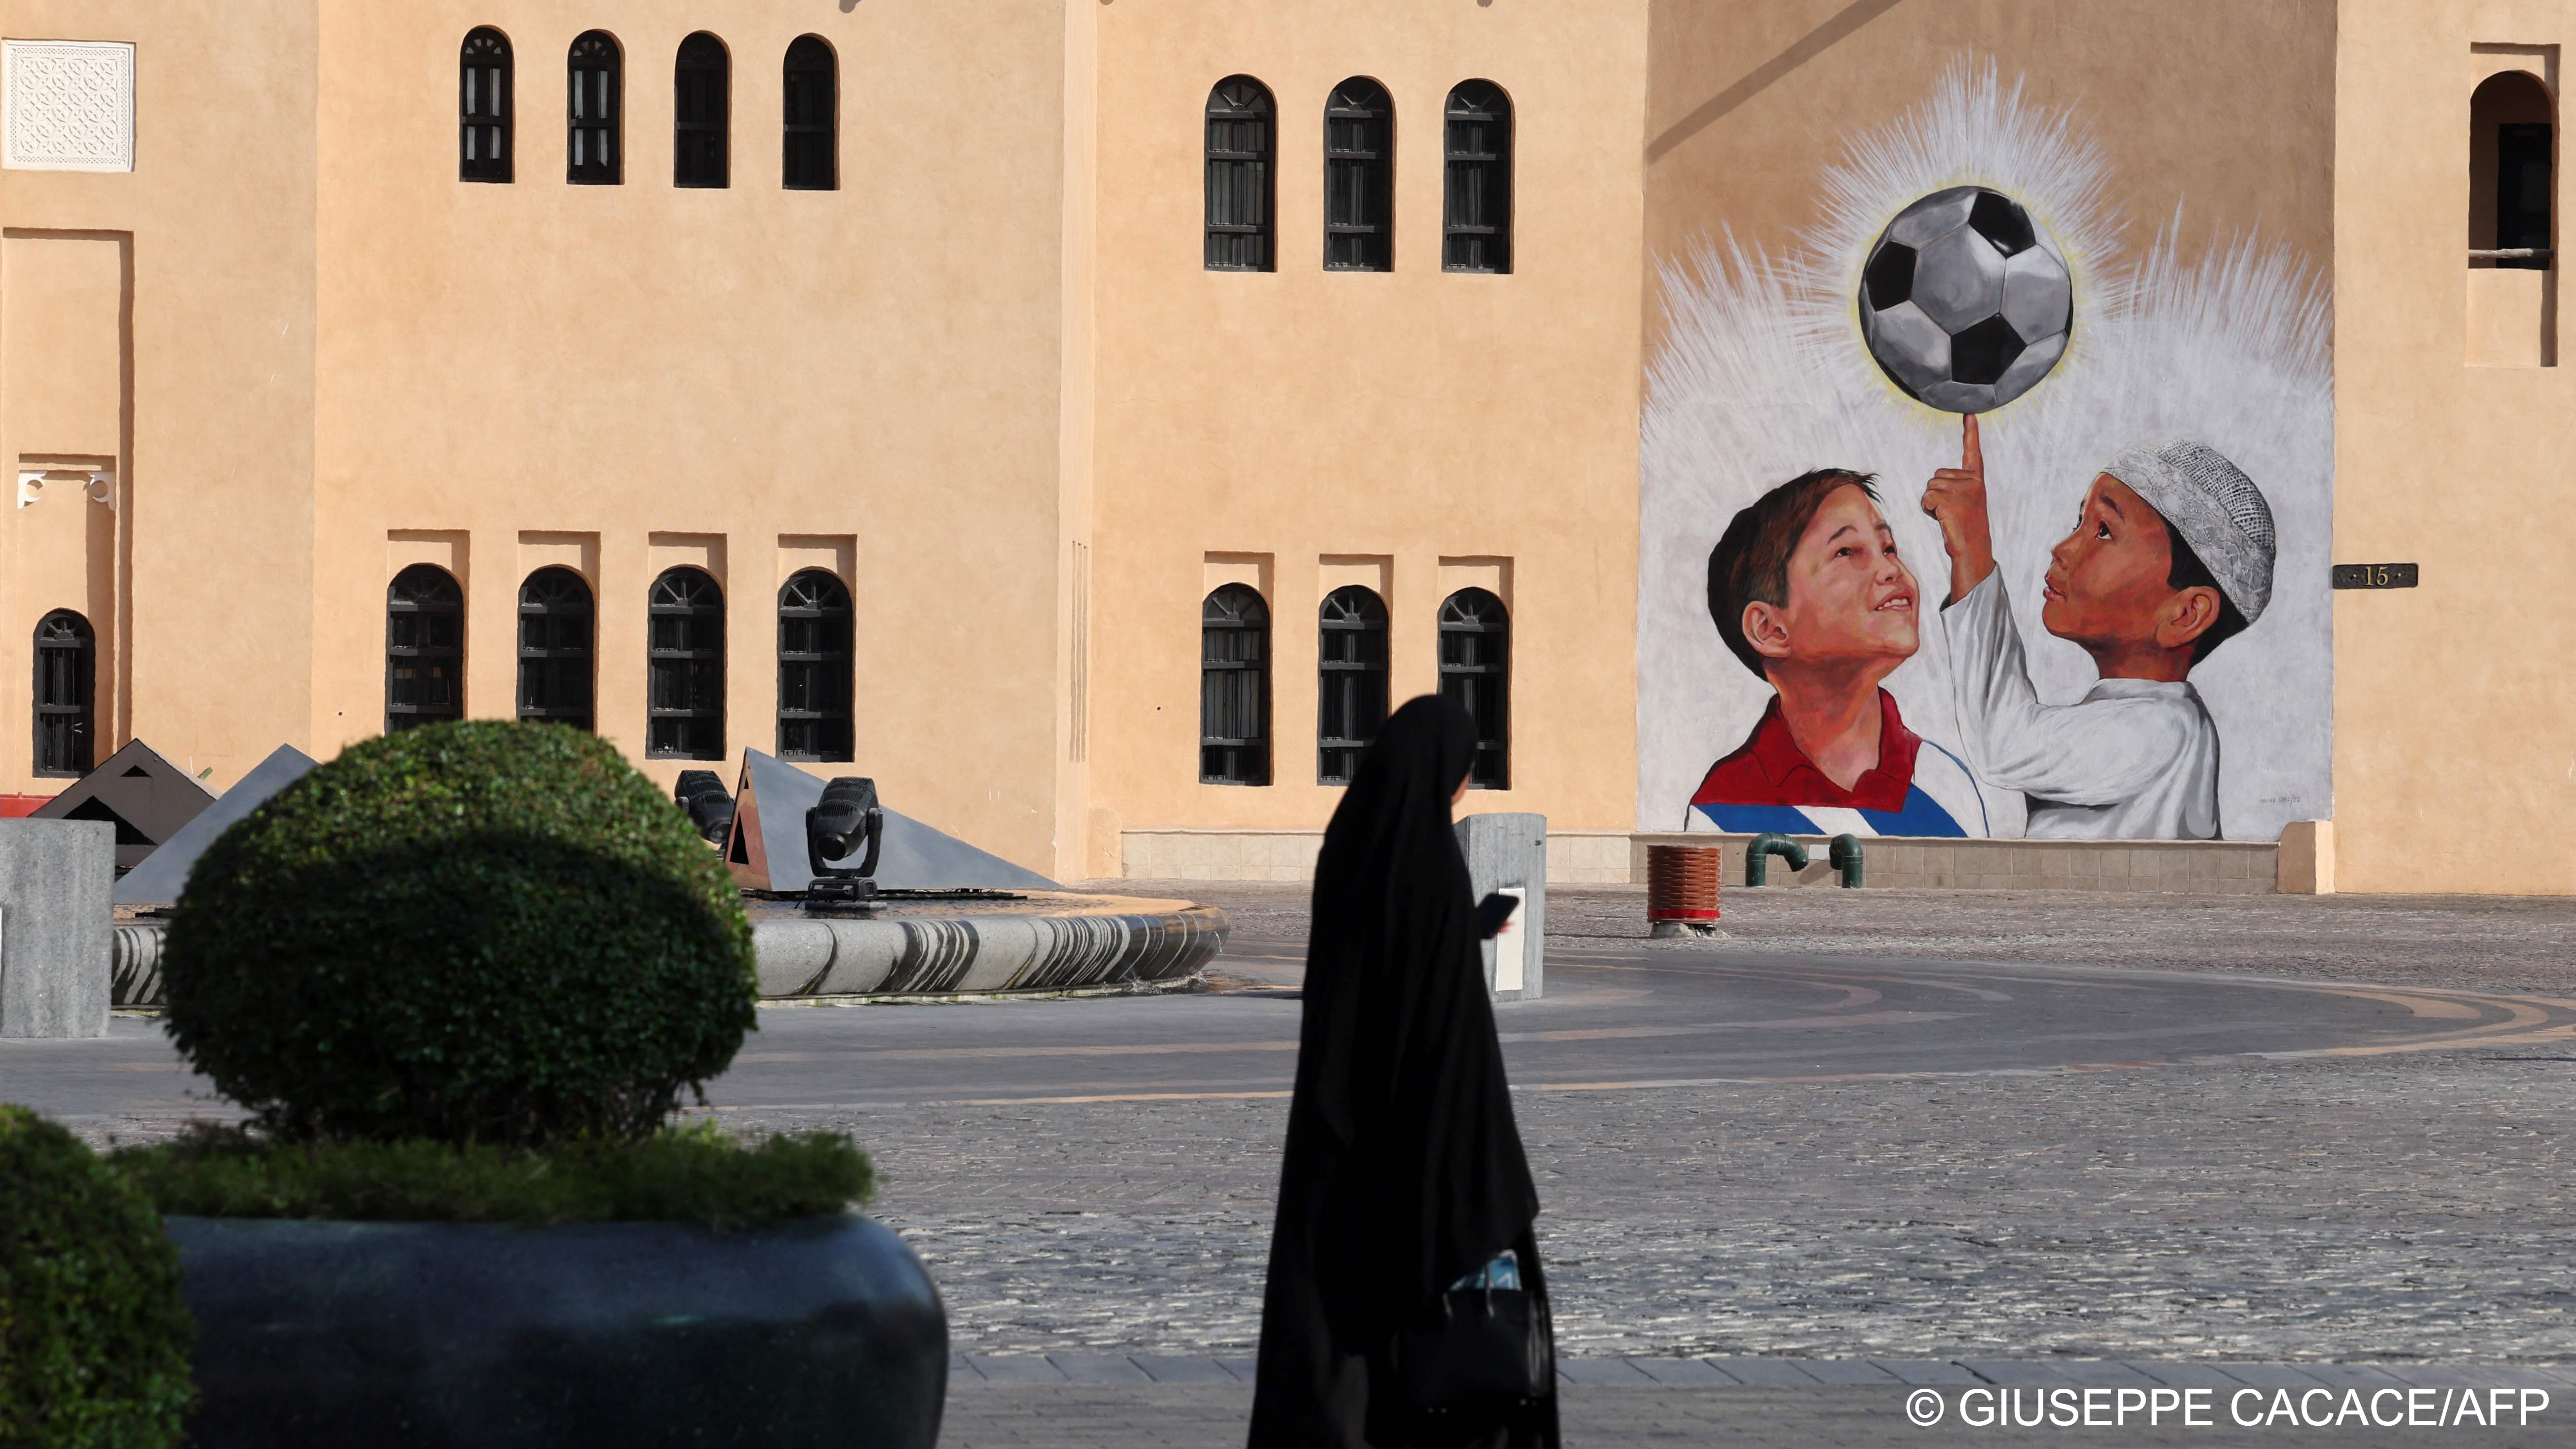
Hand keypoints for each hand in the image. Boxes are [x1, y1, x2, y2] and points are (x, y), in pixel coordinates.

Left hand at [1919, 413, 1995, 603]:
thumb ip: (1955, 487)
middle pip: (1936, 475)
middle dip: (1936, 493)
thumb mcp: (1965, 501)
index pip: (1972, 452)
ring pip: (1929, 486)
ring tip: (1948, 516)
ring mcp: (1962, 490)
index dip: (1970, 432)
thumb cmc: (1965, 527)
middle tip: (1952, 511)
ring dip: (1931, 503)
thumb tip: (1934, 488)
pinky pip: (1926, 498)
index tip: (1969, 413)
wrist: (1973, 549)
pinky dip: (1928, 509)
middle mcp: (1972, 481)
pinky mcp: (1950, 500)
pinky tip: (1943, 519)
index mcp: (1977, 479)